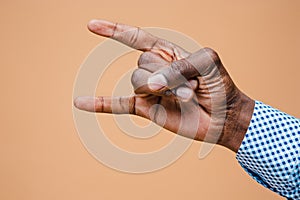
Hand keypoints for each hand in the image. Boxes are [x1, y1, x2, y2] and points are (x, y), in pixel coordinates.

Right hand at [74, 19, 254, 151]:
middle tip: (192, 86)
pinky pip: (119, 105)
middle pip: (142, 63)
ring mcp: (149, 90)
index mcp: (167, 53)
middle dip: (168, 75)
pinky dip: (100, 103)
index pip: (136, 38)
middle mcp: (155, 70)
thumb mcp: (206, 62)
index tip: (91, 26)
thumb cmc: (220, 85)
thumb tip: (150, 84)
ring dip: (162, 89)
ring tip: (186, 96)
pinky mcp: (146, 109)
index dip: (114, 31)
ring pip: (137, 81)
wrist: (224, 117)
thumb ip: (178, 66)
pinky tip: (79, 103)